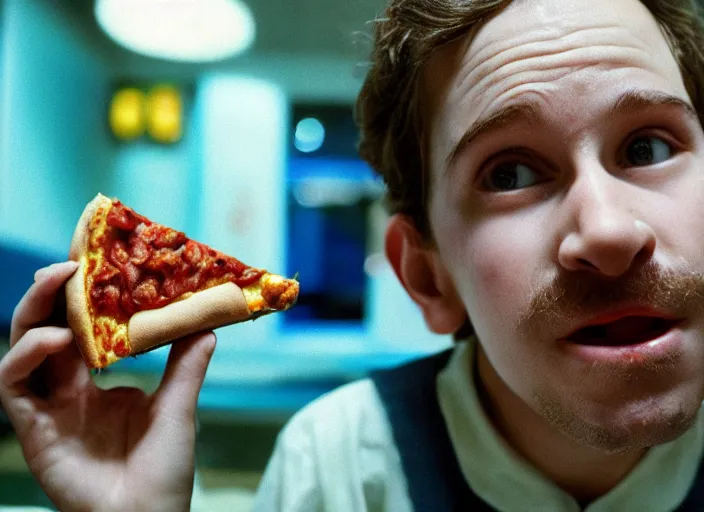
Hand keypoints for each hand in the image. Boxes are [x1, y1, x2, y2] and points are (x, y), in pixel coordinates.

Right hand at [0, 261, 215, 511]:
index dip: (80, 298)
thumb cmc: (163, 469)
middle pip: (45, 330)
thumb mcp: (179, 406)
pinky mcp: (33, 429)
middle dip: (52, 295)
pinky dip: (27, 356)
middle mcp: (68, 390)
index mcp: (97, 383)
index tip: (96, 264)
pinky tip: (53, 339)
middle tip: (70, 264)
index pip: (78, 330)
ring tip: (60, 286)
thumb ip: (187, 364)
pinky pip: (13, 386)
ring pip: (22, 349)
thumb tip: (208, 323)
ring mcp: (48, 408)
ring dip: (36, 314)